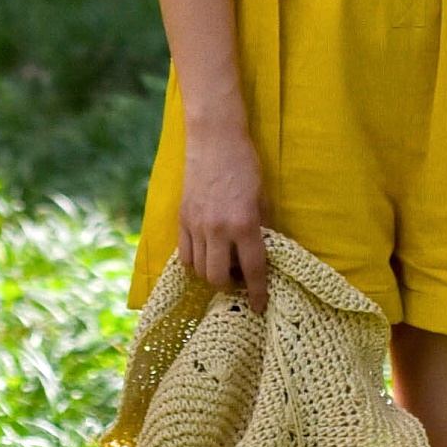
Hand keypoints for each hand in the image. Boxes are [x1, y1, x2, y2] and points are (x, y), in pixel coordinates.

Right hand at [180, 116, 269, 298]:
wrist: (214, 141)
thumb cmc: (245, 166)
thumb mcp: (262, 199)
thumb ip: (262, 229)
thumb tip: (264, 254)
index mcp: (244, 224)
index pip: (252, 269)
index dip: (257, 292)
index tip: (260, 306)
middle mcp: (218, 230)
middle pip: (218, 278)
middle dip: (230, 286)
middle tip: (238, 279)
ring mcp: (196, 225)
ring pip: (199, 270)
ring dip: (212, 275)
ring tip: (223, 266)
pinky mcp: (182, 219)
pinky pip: (184, 255)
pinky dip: (195, 263)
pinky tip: (205, 256)